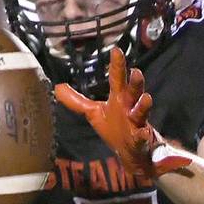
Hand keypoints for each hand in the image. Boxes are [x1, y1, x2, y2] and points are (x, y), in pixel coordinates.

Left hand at [56, 48, 191, 182]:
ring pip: (142, 111)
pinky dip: (144, 136)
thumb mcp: (93, 113)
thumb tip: (57, 87)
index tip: (117, 51)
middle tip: (136, 72)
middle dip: (135, 83)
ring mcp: (137, 123)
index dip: (117, 65)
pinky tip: (144, 133)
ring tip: (146, 99)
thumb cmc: (115, 128)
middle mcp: (130, 107)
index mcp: (118, 98)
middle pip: (133, 92)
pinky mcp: (141, 140)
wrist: (131, 152)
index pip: (117, 79)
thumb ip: (76, 101)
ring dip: (144, 105)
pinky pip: (143, 137)